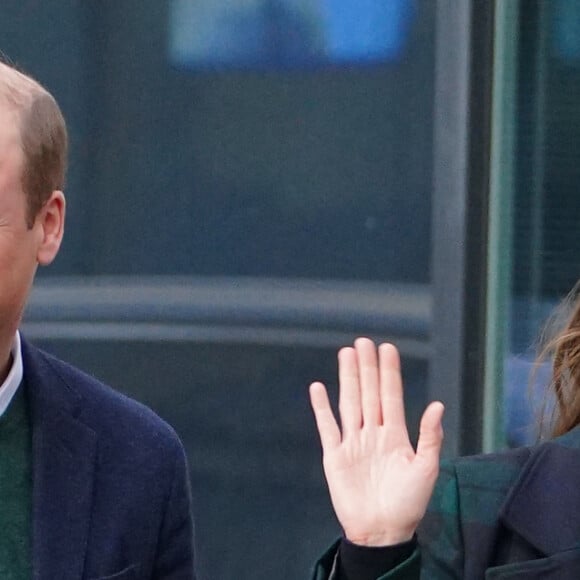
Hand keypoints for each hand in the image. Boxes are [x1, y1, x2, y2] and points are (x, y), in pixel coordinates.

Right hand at [310, 338, 443, 546]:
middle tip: (363, 341)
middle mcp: (373, 432)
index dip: (389, 372)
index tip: (387, 348)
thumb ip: (430, 437)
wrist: (382, 532)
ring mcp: (353, 442)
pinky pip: (327, 427)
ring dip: (347, 379)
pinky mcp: (335, 455)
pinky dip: (321, 408)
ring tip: (345, 354)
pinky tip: (318, 388)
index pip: (391, 395)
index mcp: (395, 435)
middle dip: (366, 367)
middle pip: (368, 392)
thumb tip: (437, 405)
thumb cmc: (408, 504)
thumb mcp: (426, 470)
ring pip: (349, 402)